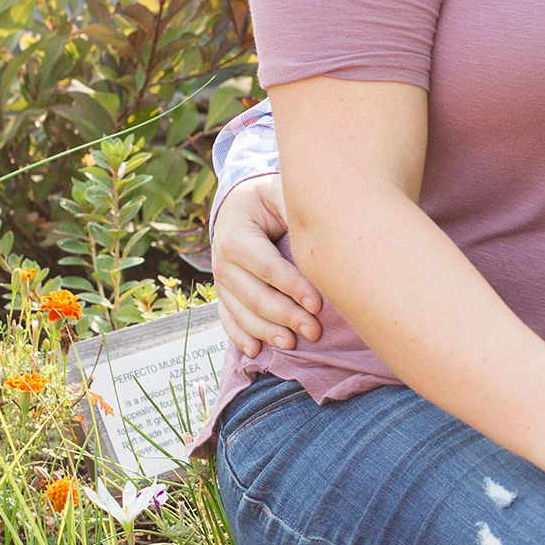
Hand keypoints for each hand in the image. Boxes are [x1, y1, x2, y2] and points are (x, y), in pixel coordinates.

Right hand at [210, 174, 324, 358]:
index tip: (319, 304)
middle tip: (315, 331)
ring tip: (293, 344)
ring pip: (243, 313)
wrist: (240, 205)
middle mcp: (222, 261)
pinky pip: (228, 319)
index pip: (267, 267)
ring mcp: (220, 281)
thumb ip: (296, 208)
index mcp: (236, 236)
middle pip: (255, 296)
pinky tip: (256, 351)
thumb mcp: (279, 193)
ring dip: (267, 332)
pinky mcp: (223, 294)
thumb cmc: (268, 200)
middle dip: (286, 316)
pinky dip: (240, 336)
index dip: (293, 288)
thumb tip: (323, 228)